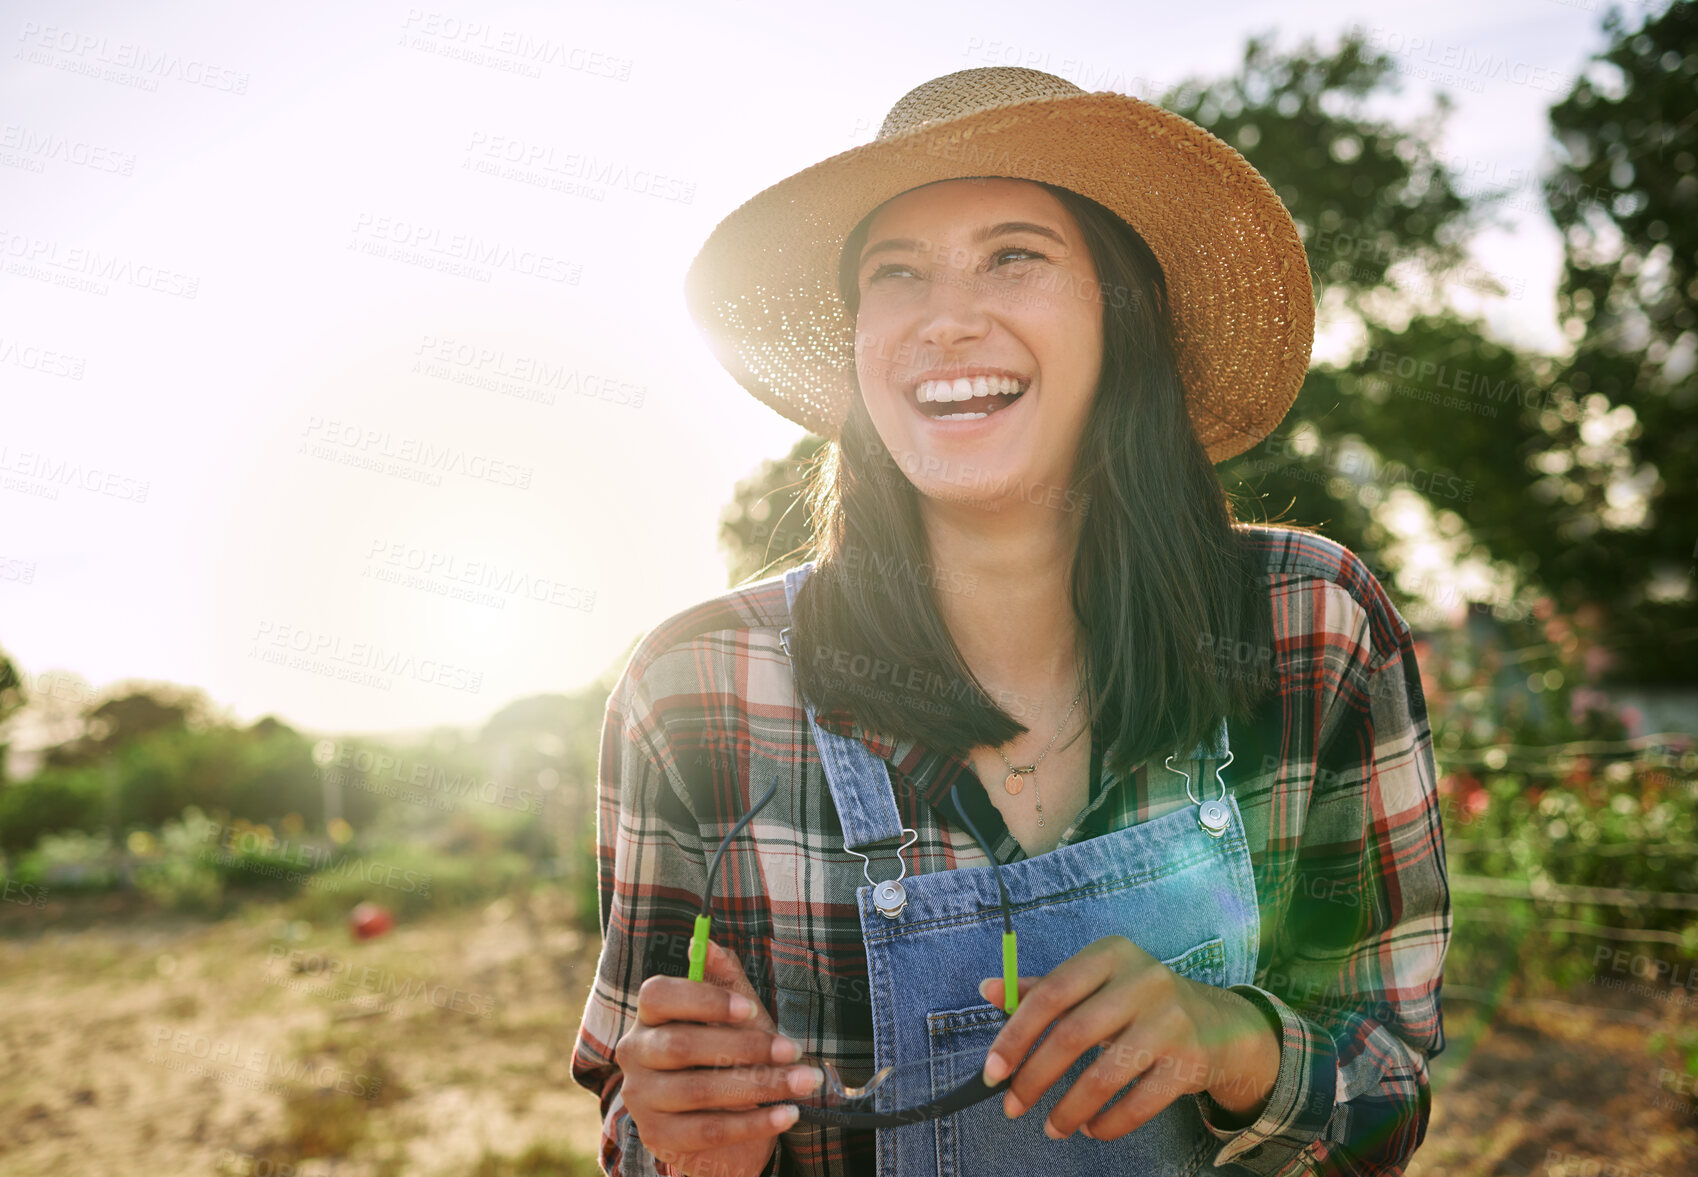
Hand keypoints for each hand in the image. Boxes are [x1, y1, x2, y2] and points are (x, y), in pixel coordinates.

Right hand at [615, 939, 823, 1175]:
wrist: (725, 1128)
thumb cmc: (729, 1058)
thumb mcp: (735, 1018)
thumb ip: (725, 980)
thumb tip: (706, 942)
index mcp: (650, 1016)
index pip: (657, 995)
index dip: (703, 1000)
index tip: (749, 1008)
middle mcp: (635, 1054)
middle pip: (681, 1046)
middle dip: (745, 1047)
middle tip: (794, 1050)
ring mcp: (641, 1098)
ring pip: (699, 1090)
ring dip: (760, 1085)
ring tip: (803, 1082)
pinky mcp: (658, 1138)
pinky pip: (708, 1130)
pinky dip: (754, 1123)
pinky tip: (786, 1114)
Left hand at [977, 935, 1279, 1141]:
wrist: (1220, 1025)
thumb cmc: (1139, 1003)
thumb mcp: (1097, 984)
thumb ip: (1044, 989)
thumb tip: (988, 989)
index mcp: (1111, 955)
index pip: (1051, 993)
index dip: (1016, 1035)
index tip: (992, 1072)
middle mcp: (1143, 980)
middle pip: (1073, 1034)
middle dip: (1035, 1077)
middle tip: (1012, 1107)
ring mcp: (1171, 1021)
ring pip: (1105, 1074)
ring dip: (1069, 1108)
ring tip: (1052, 1127)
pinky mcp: (1190, 1061)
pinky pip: (1138, 1103)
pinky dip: (1108, 1123)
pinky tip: (1090, 1128)